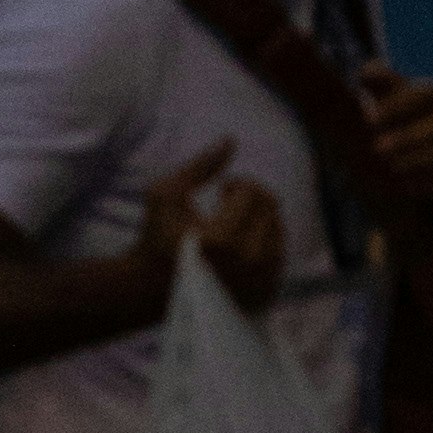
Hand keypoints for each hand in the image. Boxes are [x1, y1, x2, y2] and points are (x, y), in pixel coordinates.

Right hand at [133, 143, 285, 319]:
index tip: (221, 190)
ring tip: (233, 223)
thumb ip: (200, 165)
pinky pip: (281, 252)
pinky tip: (242, 242)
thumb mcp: (166, 193)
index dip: (236, 183)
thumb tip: (232, 139)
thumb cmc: (157, 235)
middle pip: (271, 206)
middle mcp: (245, 265)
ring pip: (279, 227)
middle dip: (251, 197)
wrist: (152, 287)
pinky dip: (266, 241)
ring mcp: (258, 283)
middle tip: (228, 204)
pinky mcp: (264, 293)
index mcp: (221, 241)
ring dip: (259, 217)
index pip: (252, 190)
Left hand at [351, 65, 432, 219]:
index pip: (430, 92)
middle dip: (410, 135)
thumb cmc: (391, 135)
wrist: (408, 181)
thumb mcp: (382, 111)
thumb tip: (366, 73)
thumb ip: (377, 89)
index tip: (369, 120)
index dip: (401, 104)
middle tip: (377, 148)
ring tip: (392, 169)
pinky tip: (406, 189)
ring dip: (422, 160)